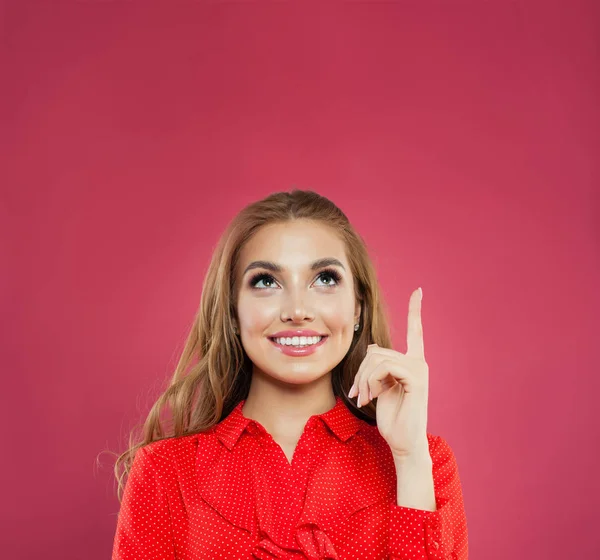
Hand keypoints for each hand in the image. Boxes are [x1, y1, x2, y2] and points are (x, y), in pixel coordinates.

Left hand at [347, 287, 429, 458]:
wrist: (403, 442)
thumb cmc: (391, 417)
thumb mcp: (380, 387)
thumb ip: (379, 366)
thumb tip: (373, 346)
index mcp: (412, 362)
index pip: (415, 331)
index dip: (415, 310)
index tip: (419, 291)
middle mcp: (418, 362)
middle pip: (376, 351)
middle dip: (360, 372)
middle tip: (358, 394)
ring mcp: (419, 369)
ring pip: (377, 359)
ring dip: (363, 380)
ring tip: (364, 398)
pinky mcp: (416, 378)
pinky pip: (384, 367)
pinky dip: (371, 382)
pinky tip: (371, 397)